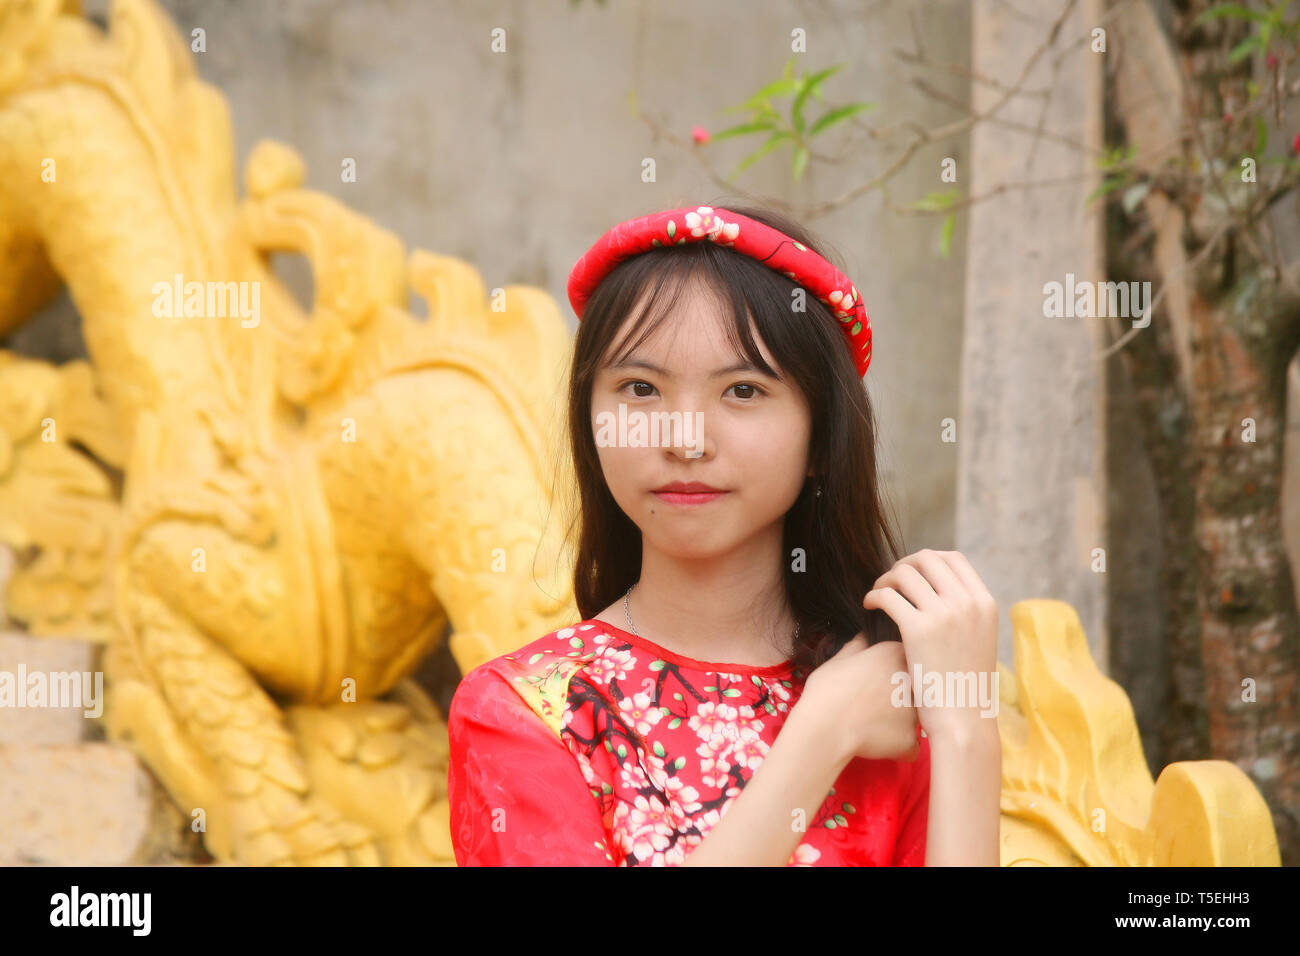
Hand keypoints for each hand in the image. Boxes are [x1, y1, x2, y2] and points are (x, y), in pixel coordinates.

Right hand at [801, 634, 920, 764]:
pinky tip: (879, 742)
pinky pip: (911, 743)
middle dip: (901, 693)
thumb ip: (857, 646)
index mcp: (895, 654)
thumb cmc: (827, 689)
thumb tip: (864, 637)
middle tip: (875, 702)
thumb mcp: (838, 660)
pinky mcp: (911, 738)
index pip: (905, 657)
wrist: (824, 726)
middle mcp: (911, 679)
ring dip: (901, 719)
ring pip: (915, 714)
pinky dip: (899, 745)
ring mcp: (915, 710)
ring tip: (874, 724)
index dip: (890, 669)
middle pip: (914, 685)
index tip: (875, 679)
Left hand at [862, 549, 998, 742]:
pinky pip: (887, 596)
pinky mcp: (918, 629)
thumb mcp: (978, 639)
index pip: (954, 558)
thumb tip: (938, 590)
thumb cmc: (964, 685)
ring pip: (904, 573)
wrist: (963, 719)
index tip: (912, 574)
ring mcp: (944, 614)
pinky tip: (869, 607)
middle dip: (903, 565)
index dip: (927, 560)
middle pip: (927, 558)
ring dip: (885, 579)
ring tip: (877, 595)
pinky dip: (874, 596)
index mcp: (985, 603)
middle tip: (890, 583)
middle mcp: (967, 602)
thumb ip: (965, 612)